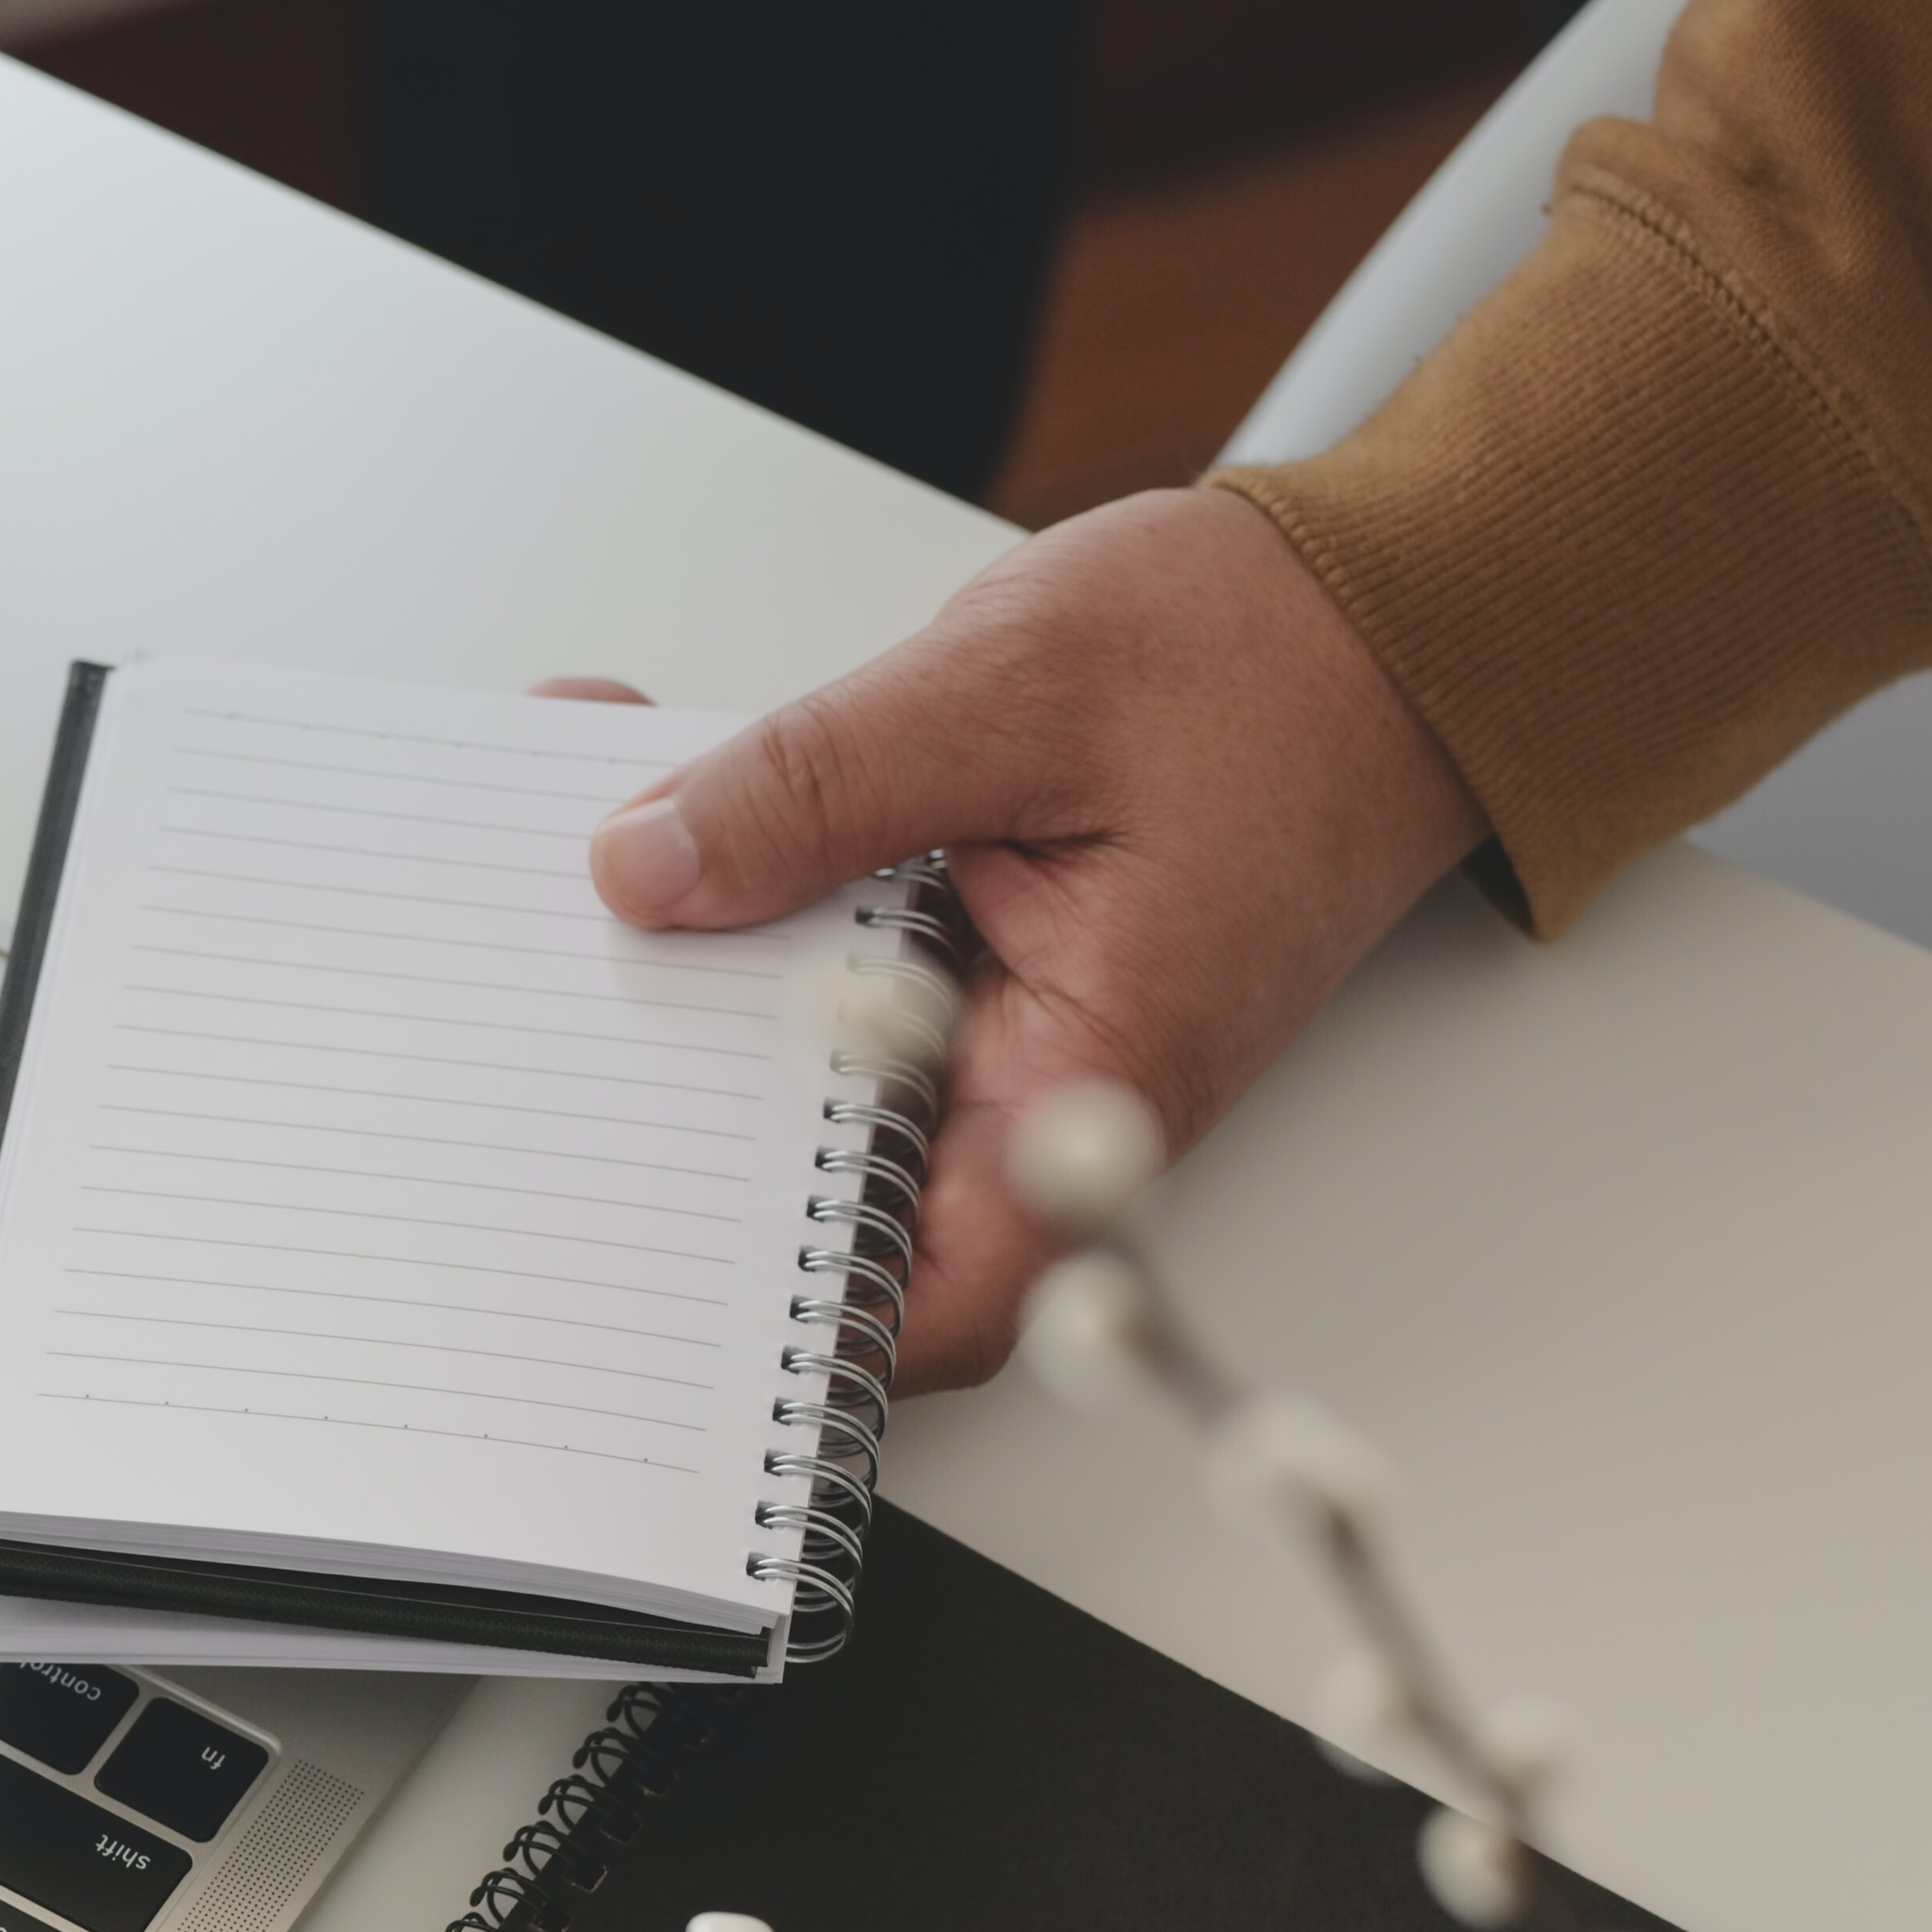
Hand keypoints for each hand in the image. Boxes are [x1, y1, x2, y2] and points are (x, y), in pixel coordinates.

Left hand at [577, 486, 1485, 1390]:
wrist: (1373, 617)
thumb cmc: (1263, 659)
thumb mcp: (1011, 682)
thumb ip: (820, 781)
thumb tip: (653, 868)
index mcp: (1097, 1067)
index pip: (950, 1285)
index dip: (804, 1314)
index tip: (663, 1250)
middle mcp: (1051, 1085)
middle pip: (840, 1183)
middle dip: (684, 1106)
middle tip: (557, 1010)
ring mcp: (1009, 1032)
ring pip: (812, 1072)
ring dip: (696, 981)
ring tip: (584, 866)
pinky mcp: (977, 968)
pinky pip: (834, 983)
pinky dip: (745, 906)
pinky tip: (663, 816)